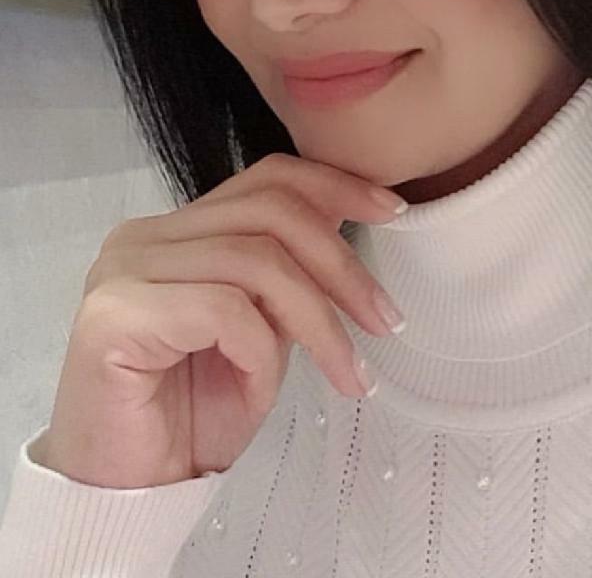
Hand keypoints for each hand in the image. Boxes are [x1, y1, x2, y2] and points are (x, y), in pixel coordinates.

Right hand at [34, 154, 406, 487]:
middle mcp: (145, 237)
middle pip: (270, 212)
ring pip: (257, 261)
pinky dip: (262, 351)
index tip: (393, 211)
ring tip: (350, 372)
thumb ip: (287, 281)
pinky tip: (263, 393)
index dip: (335, 186)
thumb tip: (349, 234)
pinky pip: (223, 310)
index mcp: (178, 230)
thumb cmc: (192, 417)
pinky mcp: (114, 315)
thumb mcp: (262, 335)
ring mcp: (124, 269)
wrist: (128, 495)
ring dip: (319, 320)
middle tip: (386, 320)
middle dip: (341, 264)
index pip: (266, 179)